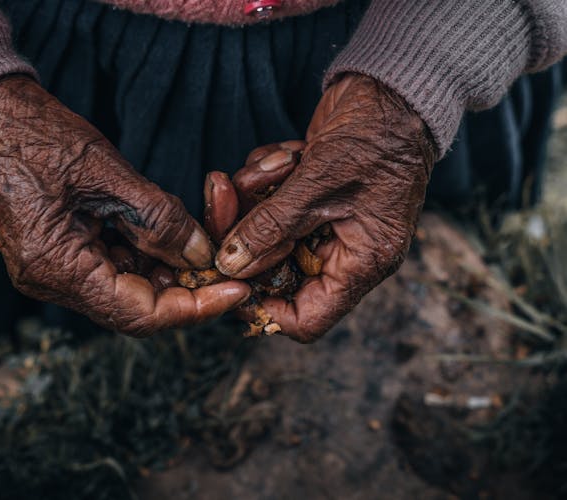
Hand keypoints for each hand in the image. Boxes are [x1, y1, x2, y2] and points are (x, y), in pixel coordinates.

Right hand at [0, 76, 249, 336]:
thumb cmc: (34, 135)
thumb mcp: (107, 172)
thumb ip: (158, 218)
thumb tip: (201, 253)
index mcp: (56, 268)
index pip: (138, 314)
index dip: (192, 308)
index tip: (234, 293)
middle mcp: (48, 281)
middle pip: (131, 308)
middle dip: (182, 288)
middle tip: (221, 264)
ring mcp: (47, 269)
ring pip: (120, 289)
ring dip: (161, 271)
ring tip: (195, 241)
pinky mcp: (51, 253)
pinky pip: (103, 268)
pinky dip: (137, 256)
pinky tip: (160, 233)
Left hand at [214, 74, 435, 341]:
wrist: (392, 88)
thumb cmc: (374, 136)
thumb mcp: (318, 182)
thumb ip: (270, 227)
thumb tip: (229, 264)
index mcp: (361, 263)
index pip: (305, 319)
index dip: (263, 306)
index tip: (228, 277)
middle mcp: (343, 252)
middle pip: (274, 272)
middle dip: (245, 233)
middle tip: (224, 195)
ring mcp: (325, 225)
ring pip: (266, 234)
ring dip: (256, 196)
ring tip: (277, 164)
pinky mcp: (310, 199)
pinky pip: (270, 204)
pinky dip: (267, 178)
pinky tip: (288, 153)